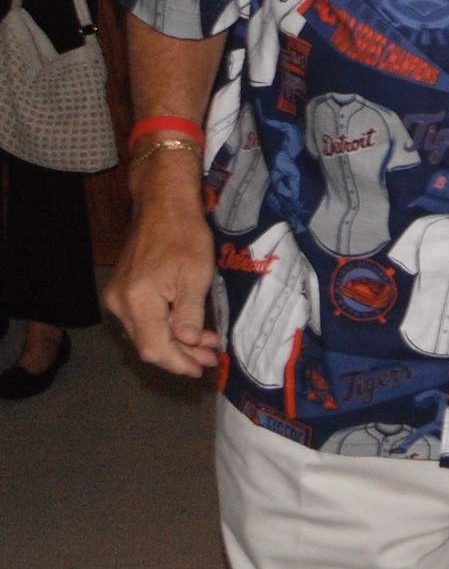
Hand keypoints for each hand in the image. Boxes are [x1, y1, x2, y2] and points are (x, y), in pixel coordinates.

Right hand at [104, 167, 218, 377]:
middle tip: (210, 357)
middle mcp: (119, 303)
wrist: (162, 203)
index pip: (154, 348)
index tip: (201, 368)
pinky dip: (162, 328)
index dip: (178, 363)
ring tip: (204, 345)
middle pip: (147, 345)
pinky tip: (185, 328)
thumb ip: (190, 312)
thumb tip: (188, 344)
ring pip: (143, 334)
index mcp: (137, 299)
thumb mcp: (196, 272)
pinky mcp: (119, 290)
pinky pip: (139, 320)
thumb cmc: (185, 234)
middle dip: (180, 354)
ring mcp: (115, 297)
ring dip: (174, 343)